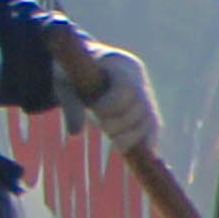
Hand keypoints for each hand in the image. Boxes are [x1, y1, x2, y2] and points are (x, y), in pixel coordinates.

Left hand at [62, 40, 160, 160]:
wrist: (83, 64)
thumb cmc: (71, 70)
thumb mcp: (64, 82)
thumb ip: (71, 104)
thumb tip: (75, 133)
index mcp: (119, 64)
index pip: (126, 88)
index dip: (113, 105)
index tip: (95, 110)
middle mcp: (138, 78)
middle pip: (141, 108)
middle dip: (122, 124)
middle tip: (105, 128)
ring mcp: (145, 94)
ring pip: (151, 121)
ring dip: (133, 138)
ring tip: (116, 143)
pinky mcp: (146, 110)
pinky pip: (154, 129)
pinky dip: (146, 143)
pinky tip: (135, 153)